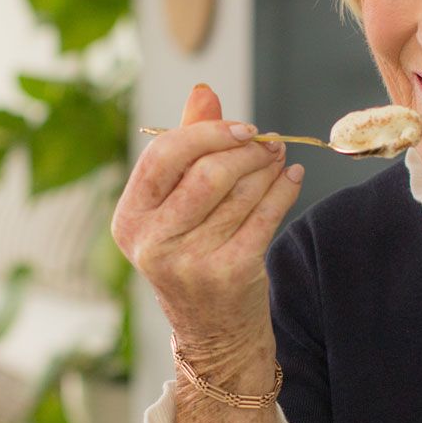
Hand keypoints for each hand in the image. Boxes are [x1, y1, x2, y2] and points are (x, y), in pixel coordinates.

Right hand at [112, 85, 303, 349]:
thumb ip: (186, 147)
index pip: (163, 156)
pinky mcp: (229, 276)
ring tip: (279, 159)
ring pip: (241, 194)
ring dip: (268, 169)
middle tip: (268, 143)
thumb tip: (203, 91)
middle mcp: (152, 244)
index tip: (242, 128)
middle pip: (207, 173)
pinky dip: (284, 191)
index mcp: (129, 220)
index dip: (207, 133)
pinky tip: (291, 179)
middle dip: (246, 151)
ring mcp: (190, 264)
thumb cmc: (192, 253)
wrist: (213, 331)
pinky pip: (266, 218)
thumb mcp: (175, 206)